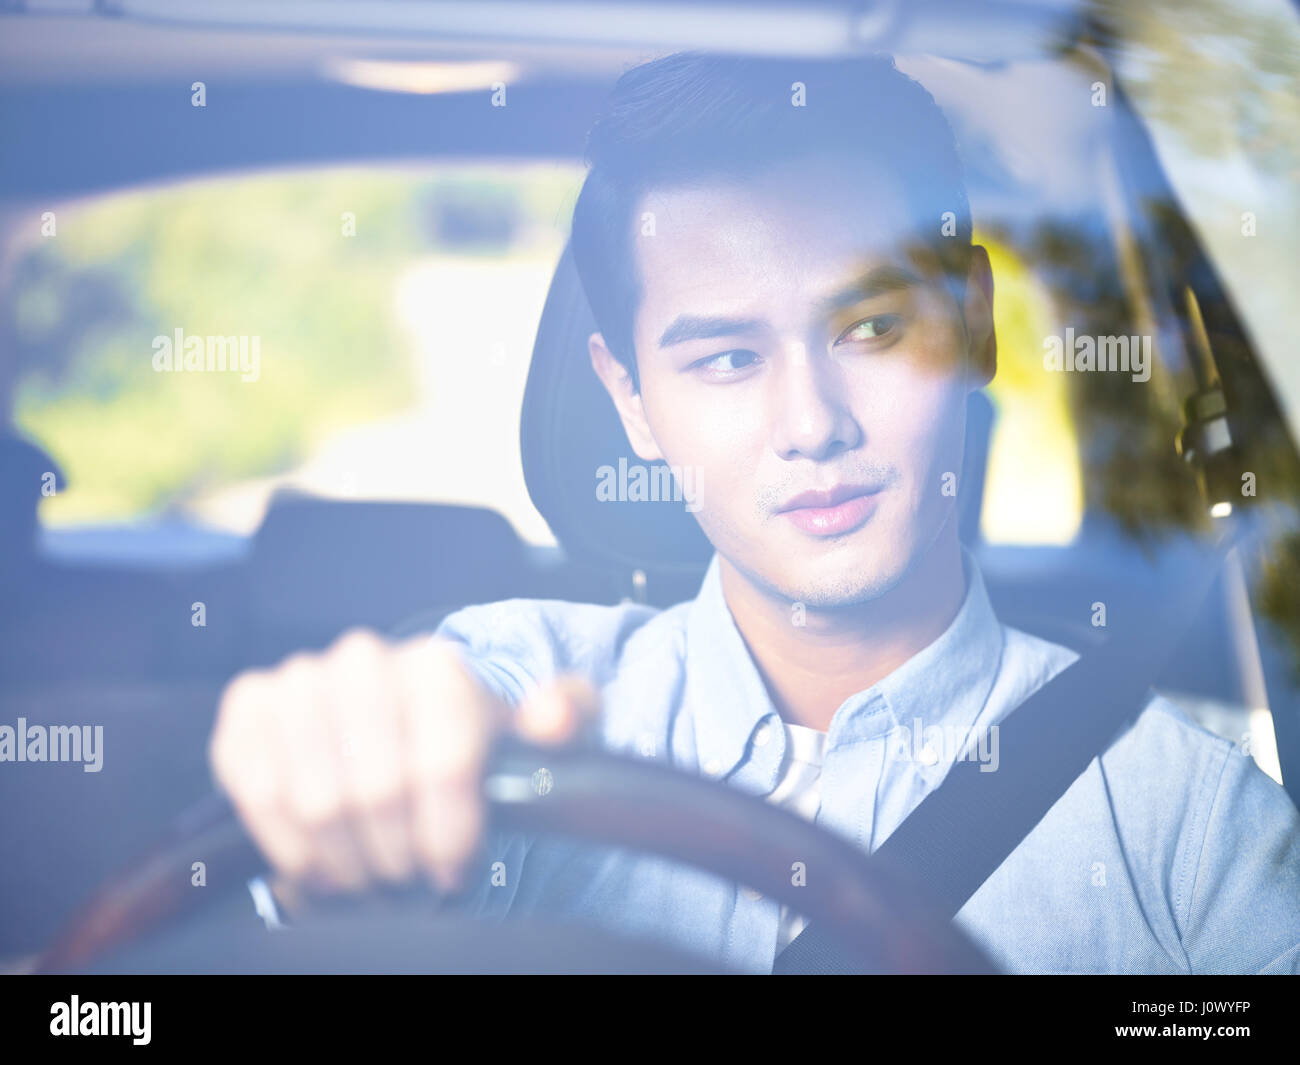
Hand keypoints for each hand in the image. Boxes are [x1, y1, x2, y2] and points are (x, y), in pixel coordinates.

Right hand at [209, 629, 598, 904]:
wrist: (395, 728)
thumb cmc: (463, 741)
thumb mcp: (531, 734)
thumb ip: (565, 719)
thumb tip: (554, 717)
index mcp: (436, 664)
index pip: (446, 760)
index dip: (450, 831)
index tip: (455, 865)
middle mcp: (363, 659)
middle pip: (377, 789)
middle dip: (398, 854)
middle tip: (409, 877)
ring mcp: (299, 681)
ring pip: (315, 801)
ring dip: (346, 859)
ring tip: (369, 873)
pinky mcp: (247, 710)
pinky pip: (255, 793)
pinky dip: (289, 844)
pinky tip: (320, 861)